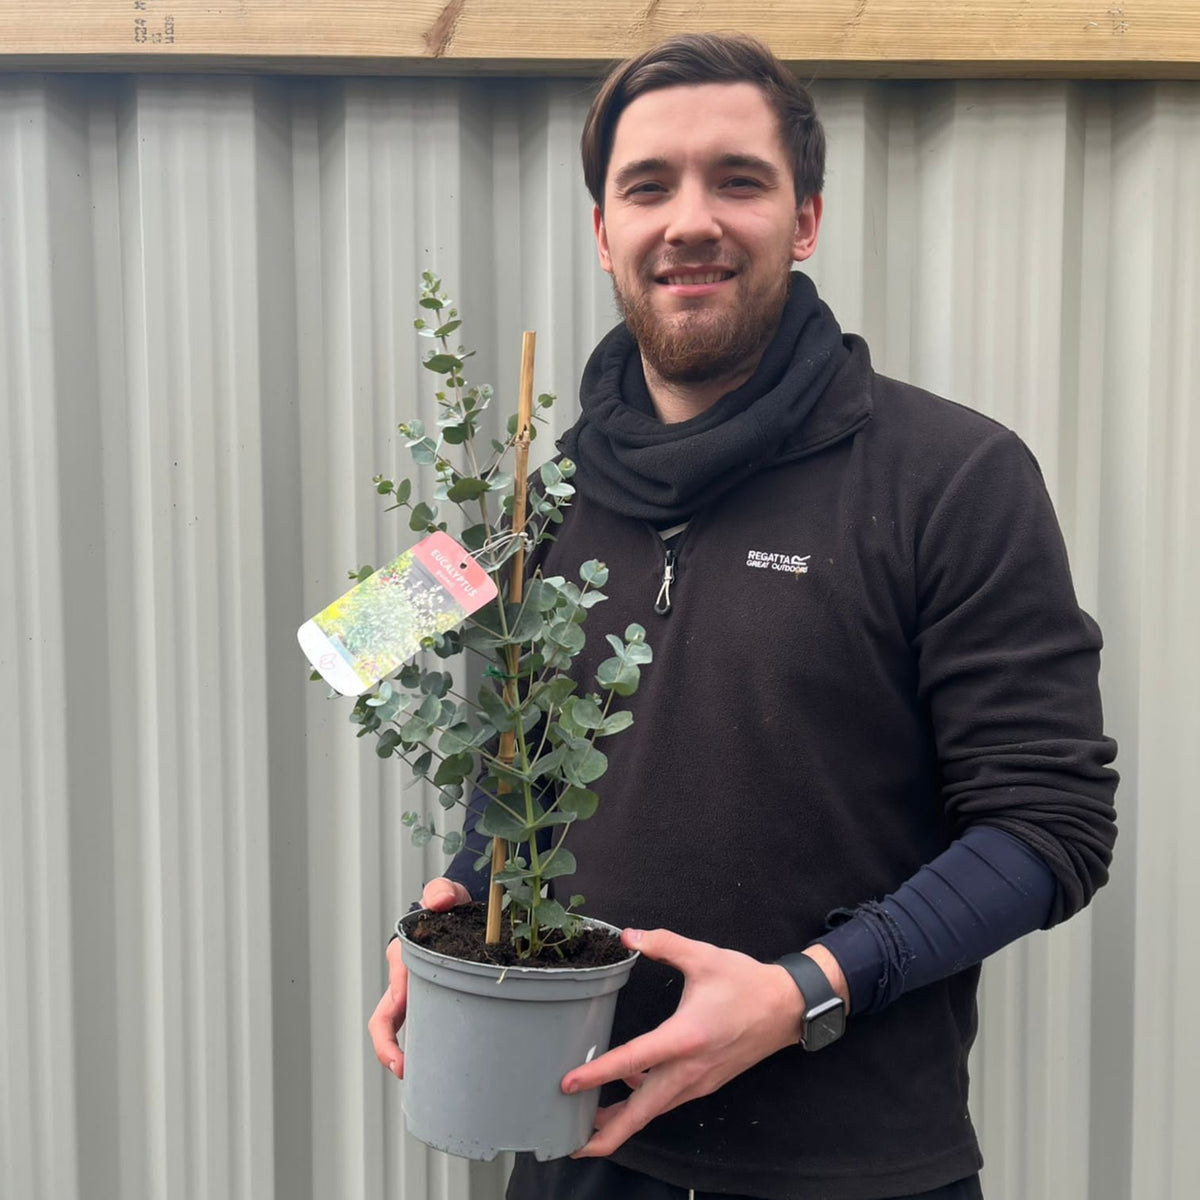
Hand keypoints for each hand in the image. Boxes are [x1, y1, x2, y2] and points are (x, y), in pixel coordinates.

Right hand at [367, 877, 470, 1076]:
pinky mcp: (434, 999)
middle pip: (386, 1020)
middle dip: (388, 1048)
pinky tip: (445, 1061)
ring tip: (425, 1077)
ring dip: (408, 1051)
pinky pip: (426, 1024)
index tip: (402, 1045)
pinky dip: (428, 1044)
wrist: (462, 910)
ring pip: (405, 1027)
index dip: (392, 1022)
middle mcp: (405, 980)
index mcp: (404, 960)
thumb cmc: (450, 904)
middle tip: (404, 1070)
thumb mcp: (447, 895)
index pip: (393, 994)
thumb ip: (441, 893)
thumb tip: (440, 901)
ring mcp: (417, 993)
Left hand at [562, 928, 827, 1156]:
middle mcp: (690, 1069)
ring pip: (655, 1110)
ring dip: (623, 1121)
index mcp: (686, 1037)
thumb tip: (628, 936)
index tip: (568, 1084)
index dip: (598, 1073)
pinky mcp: (705, 1083)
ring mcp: (699, 1081)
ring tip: (590, 1125)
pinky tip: (629, 1086)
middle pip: (642, 1111)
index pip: (633, 1060)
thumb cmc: (745, 982)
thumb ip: (663, 944)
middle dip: (608, 1133)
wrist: (786, 1008)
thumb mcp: (703, 956)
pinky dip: (644, 1103)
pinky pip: (668, 1100)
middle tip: (573, 1144)